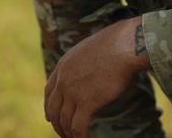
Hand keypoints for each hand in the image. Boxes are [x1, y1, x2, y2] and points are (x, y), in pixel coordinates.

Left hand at [44, 16, 150, 137]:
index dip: (48, 107)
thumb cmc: (114, 44)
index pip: (49, 91)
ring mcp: (73, 92)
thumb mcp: (89, 50)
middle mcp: (63, 80)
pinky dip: (79, 137)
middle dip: (56, 124)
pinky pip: (78, 127)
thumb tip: (90, 70)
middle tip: (62, 133)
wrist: (123, 45)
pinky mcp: (86, 103)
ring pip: (64, 121)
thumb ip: (83, 63)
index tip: (49, 116)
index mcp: (63, 66)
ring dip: (68, 134)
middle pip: (53, 109)